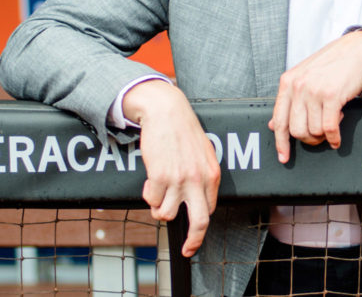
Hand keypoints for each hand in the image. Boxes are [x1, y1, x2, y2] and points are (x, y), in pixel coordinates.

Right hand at [123, 81, 219, 257]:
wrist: (167, 113)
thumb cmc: (184, 133)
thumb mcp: (203, 154)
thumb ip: (203, 178)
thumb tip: (199, 201)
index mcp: (212, 175)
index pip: (210, 211)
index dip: (200, 226)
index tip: (194, 237)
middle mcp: (198, 180)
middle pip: (200, 221)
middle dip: (193, 240)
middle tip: (187, 249)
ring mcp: (179, 180)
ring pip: (166, 214)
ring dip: (159, 207)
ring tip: (159, 191)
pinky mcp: (160, 177)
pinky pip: (151, 200)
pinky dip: (148, 194)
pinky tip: (152, 178)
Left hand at [268, 30, 361, 161]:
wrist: (357, 49)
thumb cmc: (332, 63)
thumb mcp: (304, 77)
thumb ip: (290, 100)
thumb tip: (273, 124)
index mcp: (288, 82)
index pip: (279, 120)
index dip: (281, 142)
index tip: (284, 156)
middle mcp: (298, 86)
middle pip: (296, 130)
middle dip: (309, 139)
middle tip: (319, 137)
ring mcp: (314, 91)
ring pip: (313, 130)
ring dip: (323, 136)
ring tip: (331, 125)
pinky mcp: (331, 95)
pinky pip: (329, 128)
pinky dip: (334, 138)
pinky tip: (336, 138)